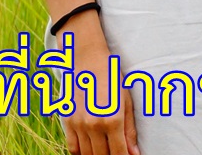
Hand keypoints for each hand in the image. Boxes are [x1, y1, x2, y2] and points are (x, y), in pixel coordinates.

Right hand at [60, 27, 139, 154]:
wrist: (86, 57)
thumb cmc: (111, 76)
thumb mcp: (126, 101)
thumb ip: (130, 130)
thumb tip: (134, 154)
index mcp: (112, 119)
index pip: (119, 154)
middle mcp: (94, 124)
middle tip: (117, 151)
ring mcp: (78, 123)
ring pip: (87, 154)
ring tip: (105, 150)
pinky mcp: (67, 120)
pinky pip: (72, 147)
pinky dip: (81, 153)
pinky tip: (90, 149)